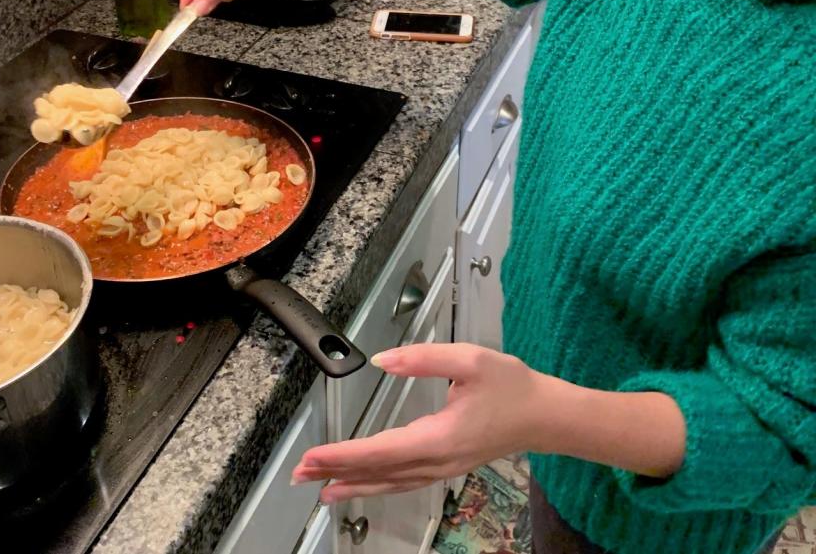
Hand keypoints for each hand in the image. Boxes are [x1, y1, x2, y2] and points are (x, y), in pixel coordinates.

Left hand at [291, 343, 549, 503]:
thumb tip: (384, 360)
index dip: (343, 455)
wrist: (545, 415)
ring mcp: (442, 468)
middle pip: (379, 472)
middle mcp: (437, 460)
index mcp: (440, 437)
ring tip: (320, 488)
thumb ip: (423, 358)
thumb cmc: (511, 387)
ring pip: (389, 482)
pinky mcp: (445, 465)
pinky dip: (375, 485)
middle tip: (300, 473)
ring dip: (352, 483)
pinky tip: (362, 484)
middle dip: (336, 472)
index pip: (381, 450)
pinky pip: (402, 482)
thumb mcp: (469, 359)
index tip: (314, 456)